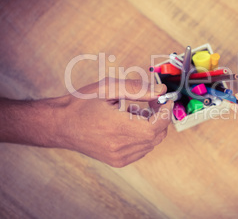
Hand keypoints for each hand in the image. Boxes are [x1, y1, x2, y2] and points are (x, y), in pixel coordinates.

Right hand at [52, 78, 172, 166]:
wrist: (59, 125)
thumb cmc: (81, 103)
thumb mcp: (108, 88)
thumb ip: (138, 89)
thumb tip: (161, 90)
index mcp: (119, 127)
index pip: (158, 125)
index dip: (166, 111)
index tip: (165, 99)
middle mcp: (121, 147)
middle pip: (158, 135)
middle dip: (160, 116)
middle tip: (152, 102)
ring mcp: (120, 157)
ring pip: (151, 143)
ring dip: (151, 126)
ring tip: (133, 111)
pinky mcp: (118, 161)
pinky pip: (142, 149)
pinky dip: (142, 136)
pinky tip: (128, 124)